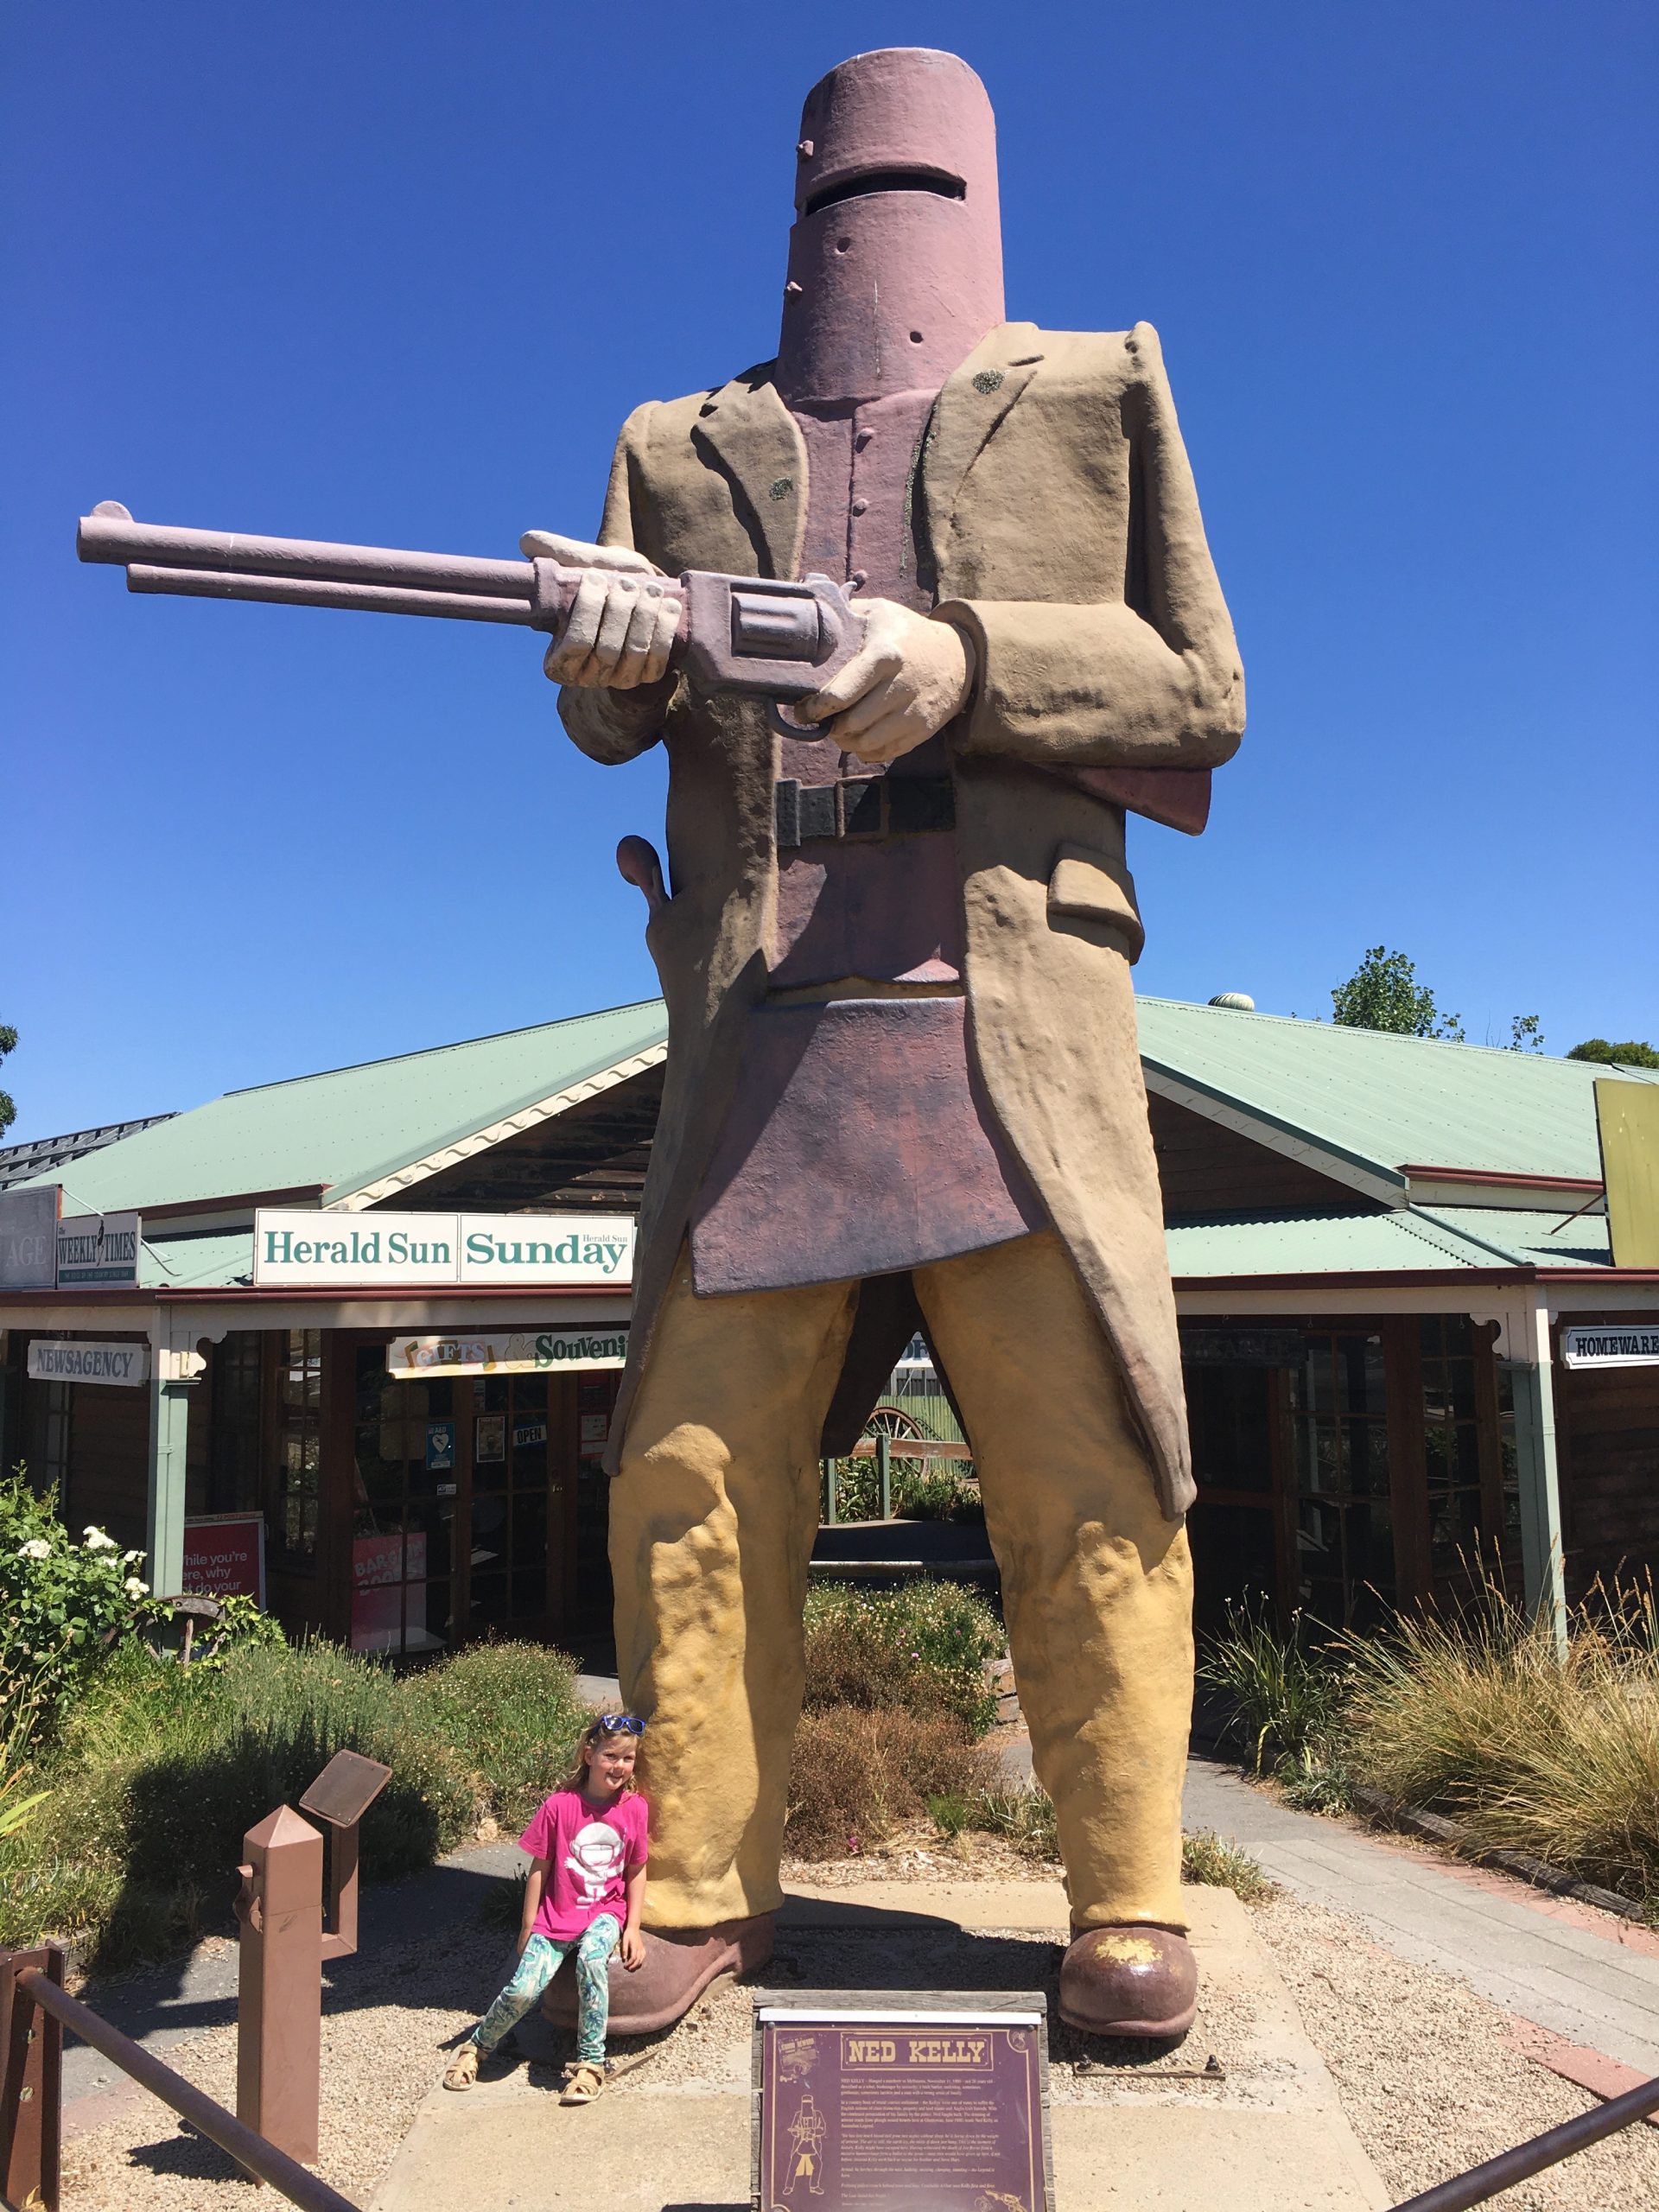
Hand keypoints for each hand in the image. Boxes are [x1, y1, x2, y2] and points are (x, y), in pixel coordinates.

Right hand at [520, 529, 680, 689]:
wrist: (641, 595)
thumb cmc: (605, 581)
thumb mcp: (585, 564)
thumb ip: (559, 554)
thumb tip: (527, 543)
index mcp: (560, 659)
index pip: (575, 643)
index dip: (587, 610)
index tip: (593, 576)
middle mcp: (588, 676)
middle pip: (606, 649)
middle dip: (619, 611)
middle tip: (627, 583)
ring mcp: (618, 679)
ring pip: (633, 653)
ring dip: (643, 617)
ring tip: (650, 589)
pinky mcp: (646, 676)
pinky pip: (657, 660)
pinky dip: (664, 630)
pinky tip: (668, 606)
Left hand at [619, 1926, 645, 1970]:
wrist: (634, 1928)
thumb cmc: (628, 1934)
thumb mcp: (624, 1940)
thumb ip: (624, 1949)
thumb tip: (624, 1959)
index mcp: (635, 1947)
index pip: (633, 1958)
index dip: (629, 1963)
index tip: (624, 1966)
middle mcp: (639, 1948)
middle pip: (638, 1960)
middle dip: (633, 1966)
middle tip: (628, 1969)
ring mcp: (642, 1948)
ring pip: (642, 1959)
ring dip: (637, 1965)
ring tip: (632, 1968)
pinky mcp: (642, 1947)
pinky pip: (644, 1955)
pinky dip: (641, 1960)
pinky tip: (638, 1962)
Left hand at [798, 598, 974, 763]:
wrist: (958, 657)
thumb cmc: (908, 633)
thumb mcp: (879, 612)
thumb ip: (844, 616)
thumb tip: (808, 620)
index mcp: (884, 655)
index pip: (839, 695)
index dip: (815, 708)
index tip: (805, 709)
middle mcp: (899, 686)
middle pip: (850, 724)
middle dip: (828, 726)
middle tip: (820, 720)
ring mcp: (912, 712)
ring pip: (865, 743)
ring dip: (844, 741)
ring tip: (838, 729)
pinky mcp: (921, 730)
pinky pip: (883, 753)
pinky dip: (865, 751)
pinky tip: (859, 736)